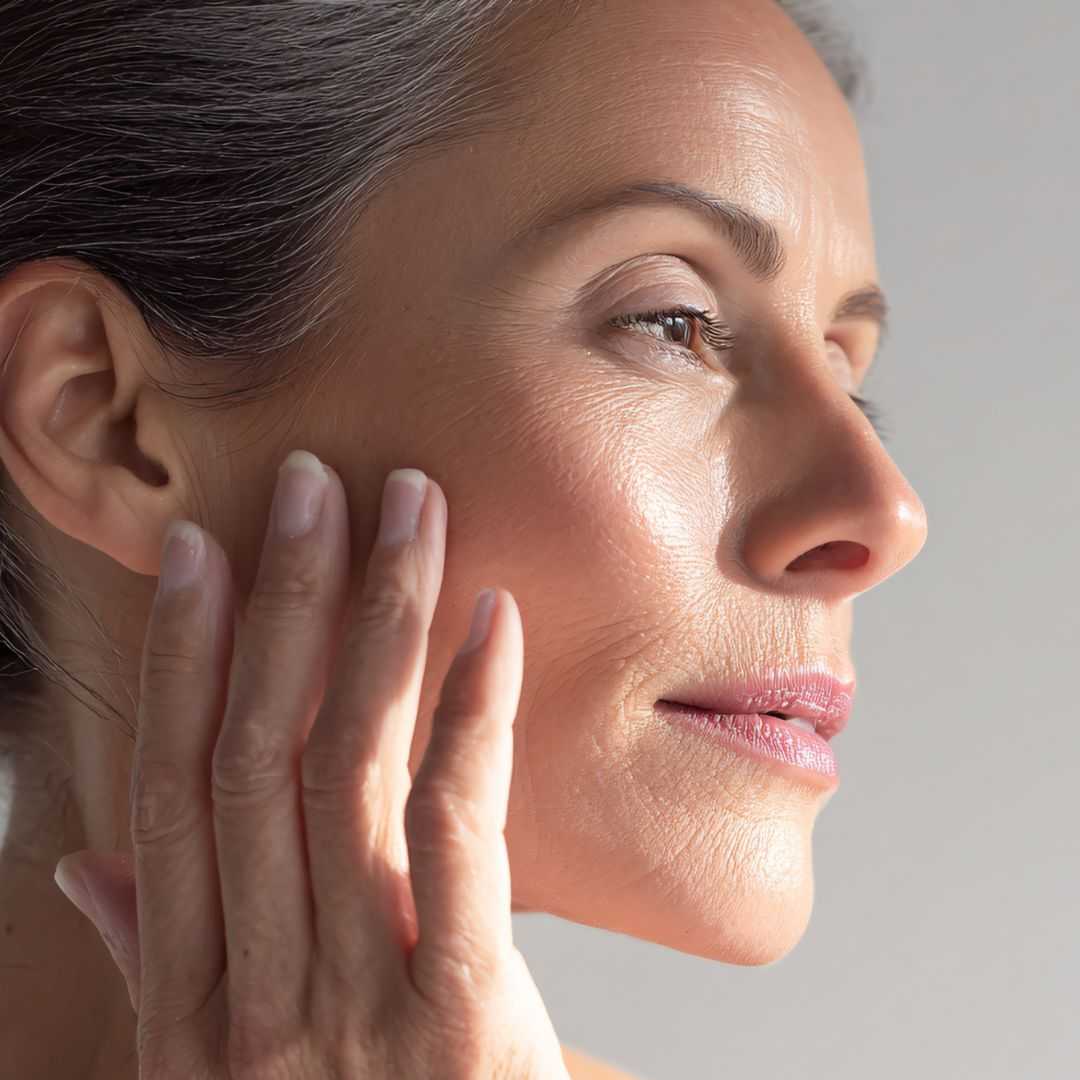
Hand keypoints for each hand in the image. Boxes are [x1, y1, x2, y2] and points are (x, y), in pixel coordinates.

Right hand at [54, 452, 569, 1078]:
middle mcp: (255, 991)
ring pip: (346, 768)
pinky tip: (493, 620)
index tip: (198, 552)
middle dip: (279, 604)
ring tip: (402, 510)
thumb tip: (104, 864)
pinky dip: (472, 713)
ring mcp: (352, 1004)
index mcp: (193, 1001)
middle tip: (307, 487)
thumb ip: (160, 969)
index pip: (175, 790)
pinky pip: (457, 833)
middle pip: (257, 754)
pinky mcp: (458, 1018)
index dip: (181, 658)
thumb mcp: (230, 1077)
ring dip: (373, 622)